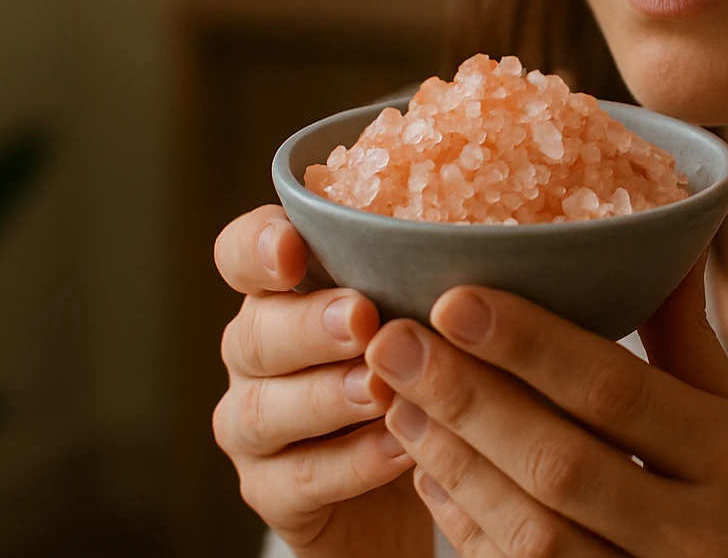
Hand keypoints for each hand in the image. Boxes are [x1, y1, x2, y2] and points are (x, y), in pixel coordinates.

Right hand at [212, 204, 434, 554]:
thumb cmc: (427, 369)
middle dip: (308, 325)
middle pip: (255, 333)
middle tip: (362, 319)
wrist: (422, 479)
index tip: (291, 248)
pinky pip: (298, 479)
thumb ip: (430, 276)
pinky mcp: (273, 493)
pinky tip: (399, 446)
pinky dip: (351, 464)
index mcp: (284, 295)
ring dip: (326, 396)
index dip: (256, 247)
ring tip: (382, 389)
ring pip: (264, 409)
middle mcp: (257, 355)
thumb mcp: (431, 315)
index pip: (242, 256)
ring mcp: (255, 427)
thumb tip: (485, 234)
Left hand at [365, 250, 727, 556]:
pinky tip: (428, 474)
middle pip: (560, 462)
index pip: (617, 392)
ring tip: (397, 402)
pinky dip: (467, 526)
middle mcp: (695, 532)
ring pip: (530, 533)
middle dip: (469, 399)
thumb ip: (687, 342)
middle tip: (394, 342)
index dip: (532, 346)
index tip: (454, 298)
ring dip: (455, 464)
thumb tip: (666, 236)